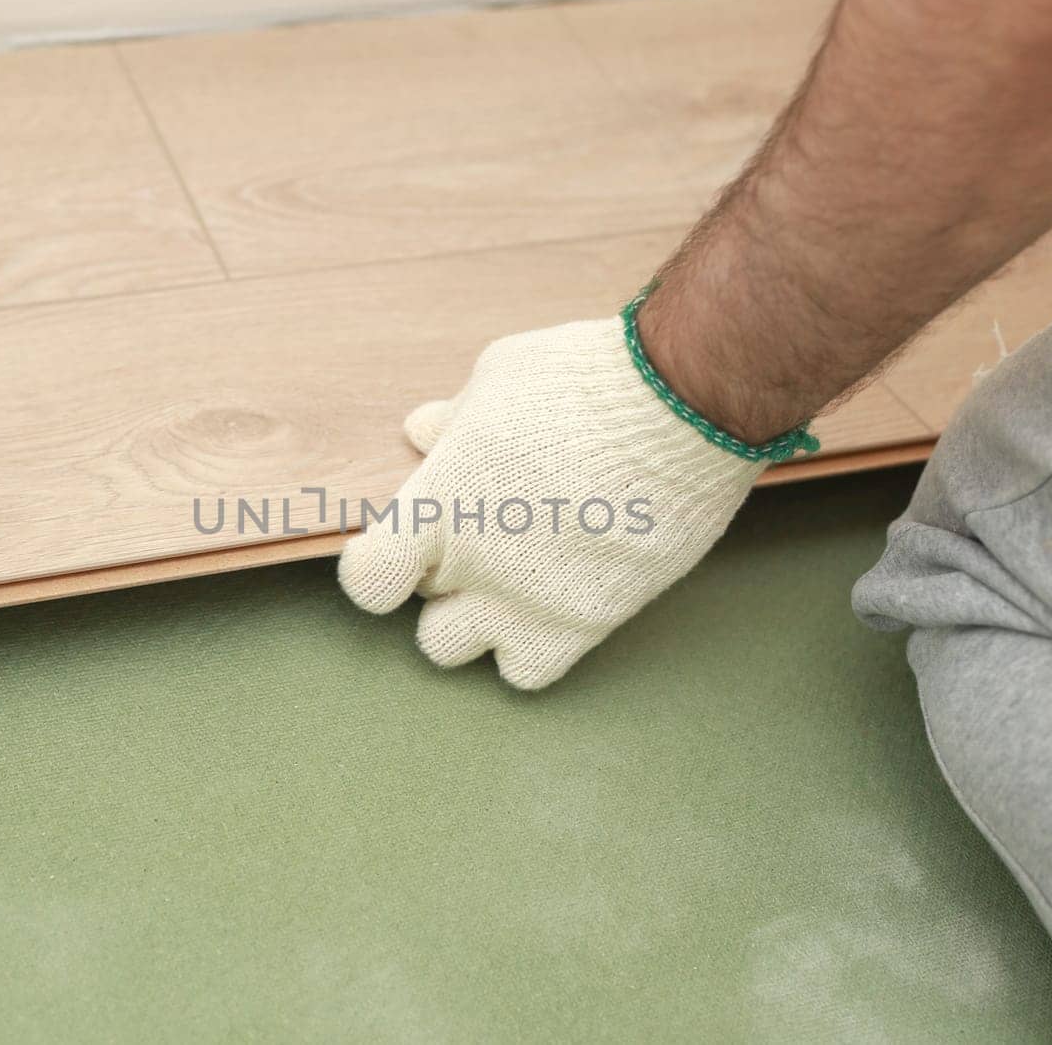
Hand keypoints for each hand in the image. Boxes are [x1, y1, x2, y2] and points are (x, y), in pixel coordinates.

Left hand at [337, 314, 778, 689]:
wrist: (685, 407)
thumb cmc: (586, 381)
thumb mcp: (498, 378)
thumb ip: (451, 420)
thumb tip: (419, 432)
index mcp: (439, 505)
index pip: (367, 579)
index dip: (377, 567)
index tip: (399, 549)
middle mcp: (475, 566)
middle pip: (418, 605)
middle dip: (437, 577)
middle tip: (475, 541)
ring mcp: (530, 602)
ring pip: (456, 650)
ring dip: (470, 620)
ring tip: (507, 578)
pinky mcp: (587, 622)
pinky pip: (527, 672)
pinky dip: (527, 648)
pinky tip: (550, 601)